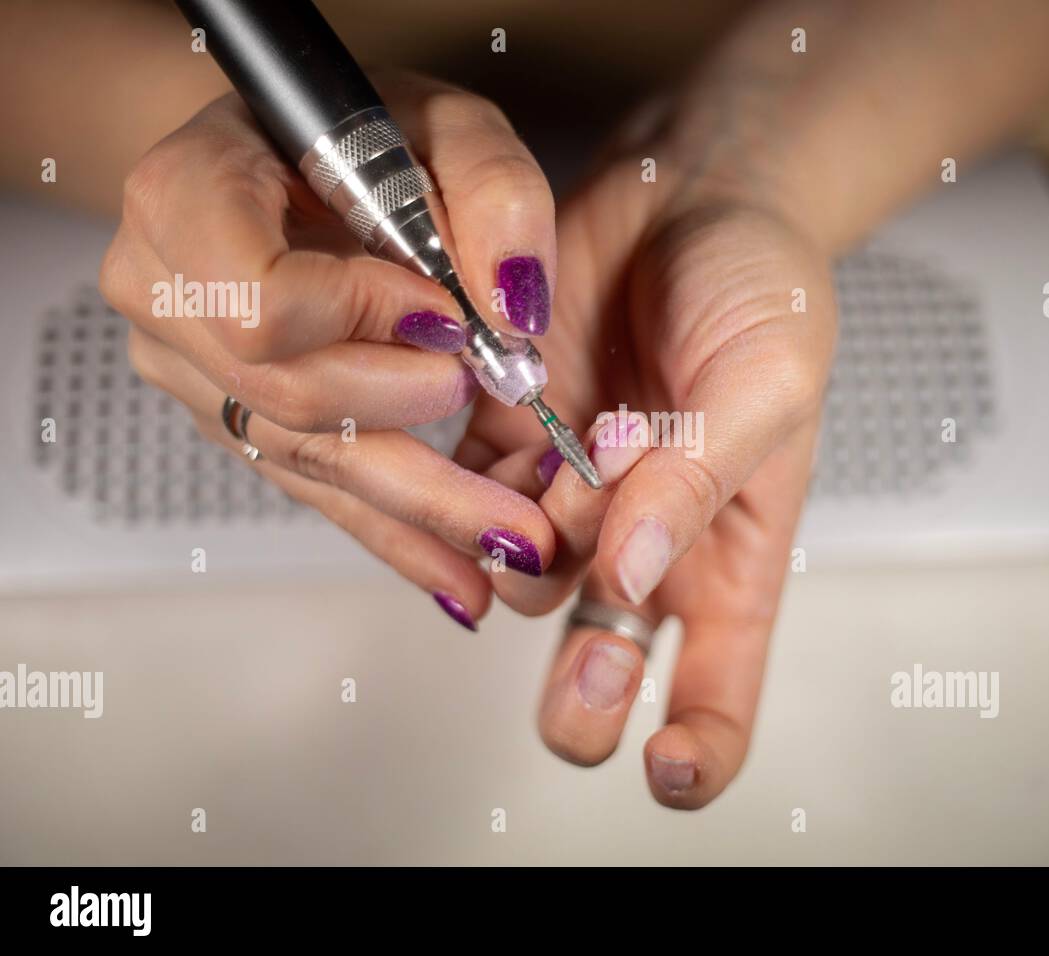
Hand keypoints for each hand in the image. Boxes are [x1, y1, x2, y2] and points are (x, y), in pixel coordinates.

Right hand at [102, 72, 563, 625]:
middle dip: (417, 433)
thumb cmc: (353, 132)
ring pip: (309, 464)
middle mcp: (167, 293)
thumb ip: (493, 191)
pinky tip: (457, 575)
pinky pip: (316, 490)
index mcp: (191, 197)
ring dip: (423, 512)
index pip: (262, 303)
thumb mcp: (442, 120)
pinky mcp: (236, 420)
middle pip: (289, 402)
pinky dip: (396, 534)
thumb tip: (516, 309)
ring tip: (515, 546)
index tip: (447, 319)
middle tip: (512, 445)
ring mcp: (192, 370)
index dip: (365, 322)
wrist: (286, 157)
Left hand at [467, 142, 837, 807]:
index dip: (698, 752)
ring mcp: (576, 499)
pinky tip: (531, 423)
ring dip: (539, 544)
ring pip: (527, 583)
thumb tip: (633, 576)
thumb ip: (699, 485)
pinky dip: (485, 482)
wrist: (689, 192)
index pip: (719, 693)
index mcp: (731, 554)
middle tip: (587, 674)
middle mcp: (647, 545)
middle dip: (585, 696)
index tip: (670, 766)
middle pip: (602, 672)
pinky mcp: (511, 445)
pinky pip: (473, 502)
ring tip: (587, 452)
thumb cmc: (764, 289)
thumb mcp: (764, 384)